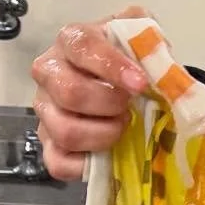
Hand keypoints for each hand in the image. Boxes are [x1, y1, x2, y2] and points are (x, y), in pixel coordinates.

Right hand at [31, 11, 149, 179]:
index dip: (113, 67)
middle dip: (110, 105)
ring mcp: (45, 109)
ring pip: (65, 131)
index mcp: (72, 41)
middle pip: (70, 92)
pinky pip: (58, 162)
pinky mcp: (47, 142)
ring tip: (122, 127)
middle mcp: (49, 72)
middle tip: (130, 108)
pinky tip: (108, 153)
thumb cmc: (131, 62)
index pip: (84, 47)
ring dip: (104, 134)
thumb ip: (151, 43)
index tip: (140, 84)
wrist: (123, 85)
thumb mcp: (144, 41)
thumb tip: (159, 64)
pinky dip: (87, 164)